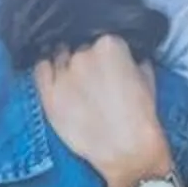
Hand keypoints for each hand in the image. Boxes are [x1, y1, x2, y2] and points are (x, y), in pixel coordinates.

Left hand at [34, 35, 170, 186]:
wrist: (127, 150)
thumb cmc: (141, 115)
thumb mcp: (147, 77)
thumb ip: (134, 59)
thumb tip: (128, 57)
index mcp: (110, 44)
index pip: (102, 37)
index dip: (104, 49)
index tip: (106, 60)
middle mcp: (83, 54)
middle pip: (78, 46)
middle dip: (85, 56)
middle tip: (92, 74)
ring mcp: (63, 73)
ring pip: (59, 56)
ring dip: (65, 63)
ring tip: (73, 78)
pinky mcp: (48, 94)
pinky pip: (40, 70)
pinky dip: (45, 69)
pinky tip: (52, 75)